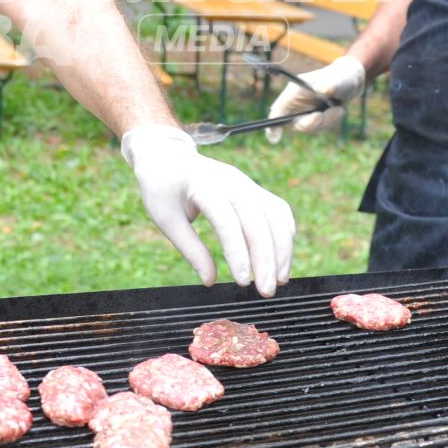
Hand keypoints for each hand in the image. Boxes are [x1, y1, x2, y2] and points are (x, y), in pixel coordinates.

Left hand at [121, 125, 295, 297]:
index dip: (238, 252)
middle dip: (266, 257)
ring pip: (275, 214)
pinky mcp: (254, 188)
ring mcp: (246, 183)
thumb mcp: (165, 218)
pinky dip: (285, 236)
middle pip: (257, 219)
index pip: (227, 220)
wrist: (167, 156)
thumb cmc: (162, 189)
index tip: (243, 282)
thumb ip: (190, 248)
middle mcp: (231, 181)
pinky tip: (282, 261)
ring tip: (280, 281)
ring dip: (282, 249)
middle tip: (267, 291)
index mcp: (203, 186)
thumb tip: (210, 281)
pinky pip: (278, 211)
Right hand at [264, 56, 365, 141]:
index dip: (273, 124)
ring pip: (310, 127)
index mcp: (295, 90)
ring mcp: (304, 111)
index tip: (274, 138)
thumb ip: (330, 84)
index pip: (278, 109)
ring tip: (339, 108)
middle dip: (314, 122)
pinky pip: (319, 127)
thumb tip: (321, 89)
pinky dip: (330, 121)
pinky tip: (338, 110)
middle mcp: (296, 102)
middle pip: (296, 123)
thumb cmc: (341, 77)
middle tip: (331, 112)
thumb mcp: (339, 80)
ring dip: (326, 121)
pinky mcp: (313, 117)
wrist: (349, 82)